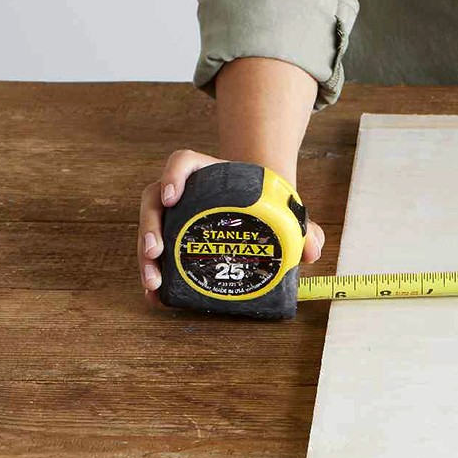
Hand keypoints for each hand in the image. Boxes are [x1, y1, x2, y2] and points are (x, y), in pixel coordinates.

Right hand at [135, 149, 324, 306]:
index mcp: (209, 173)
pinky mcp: (171, 236)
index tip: (172, 196)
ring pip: (149, 227)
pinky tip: (156, 295)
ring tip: (153, 282)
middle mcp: (184, 190)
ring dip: (145, 255)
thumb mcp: (285, 211)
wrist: (257, 210)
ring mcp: (174, 214)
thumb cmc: (268, 206)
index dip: (173, 175)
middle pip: (155, 199)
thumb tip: (313, 250)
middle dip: (150, 227)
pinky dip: (152, 272)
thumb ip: (303, 227)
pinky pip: (154, 252)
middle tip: (156, 252)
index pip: (183, 162)